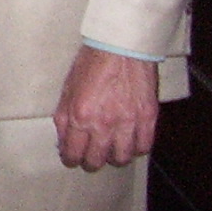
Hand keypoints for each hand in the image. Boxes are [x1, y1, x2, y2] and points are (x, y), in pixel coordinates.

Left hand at [53, 45, 158, 170]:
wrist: (120, 48)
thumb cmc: (91, 64)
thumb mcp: (67, 89)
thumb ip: (64, 117)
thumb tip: (63, 139)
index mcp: (79, 116)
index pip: (72, 152)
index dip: (70, 159)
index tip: (72, 159)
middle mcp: (102, 124)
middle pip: (96, 161)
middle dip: (90, 163)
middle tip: (90, 159)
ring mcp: (127, 123)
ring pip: (121, 158)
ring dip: (114, 158)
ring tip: (111, 152)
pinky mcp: (147, 118)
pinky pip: (143, 146)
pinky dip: (136, 149)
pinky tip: (131, 143)